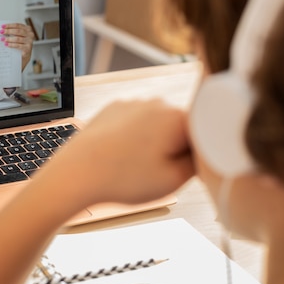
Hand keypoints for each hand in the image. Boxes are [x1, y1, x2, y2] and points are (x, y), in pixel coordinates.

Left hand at [0, 23, 33, 69]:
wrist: (24, 55)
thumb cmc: (20, 43)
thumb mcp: (17, 36)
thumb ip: (12, 32)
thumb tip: (2, 30)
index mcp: (27, 29)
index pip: (17, 25)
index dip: (9, 25)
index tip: (2, 26)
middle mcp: (30, 34)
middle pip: (18, 31)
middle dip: (8, 31)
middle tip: (1, 32)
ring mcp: (30, 41)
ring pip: (18, 38)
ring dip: (9, 39)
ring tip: (2, 39)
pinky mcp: (28, 48)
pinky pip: (18, 46)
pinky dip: (11, 45)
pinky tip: (6, 45)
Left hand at [44, 99, 194, 207]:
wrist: (76, 173)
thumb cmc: (121, 178)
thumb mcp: (174, 181)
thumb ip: (201, 163)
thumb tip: (207, 152)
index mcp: (177, 117)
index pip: (206, 135)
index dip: (199, 157)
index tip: (185, 172)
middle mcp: (157, 103)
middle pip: (182, 128)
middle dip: (176, 149)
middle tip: (158, 173)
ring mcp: (133, 103)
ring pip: (158, 126)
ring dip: (154, 144)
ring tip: (135, 166)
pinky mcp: (113, 108)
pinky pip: (135, 124)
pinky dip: (133, 139)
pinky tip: (122, 157)